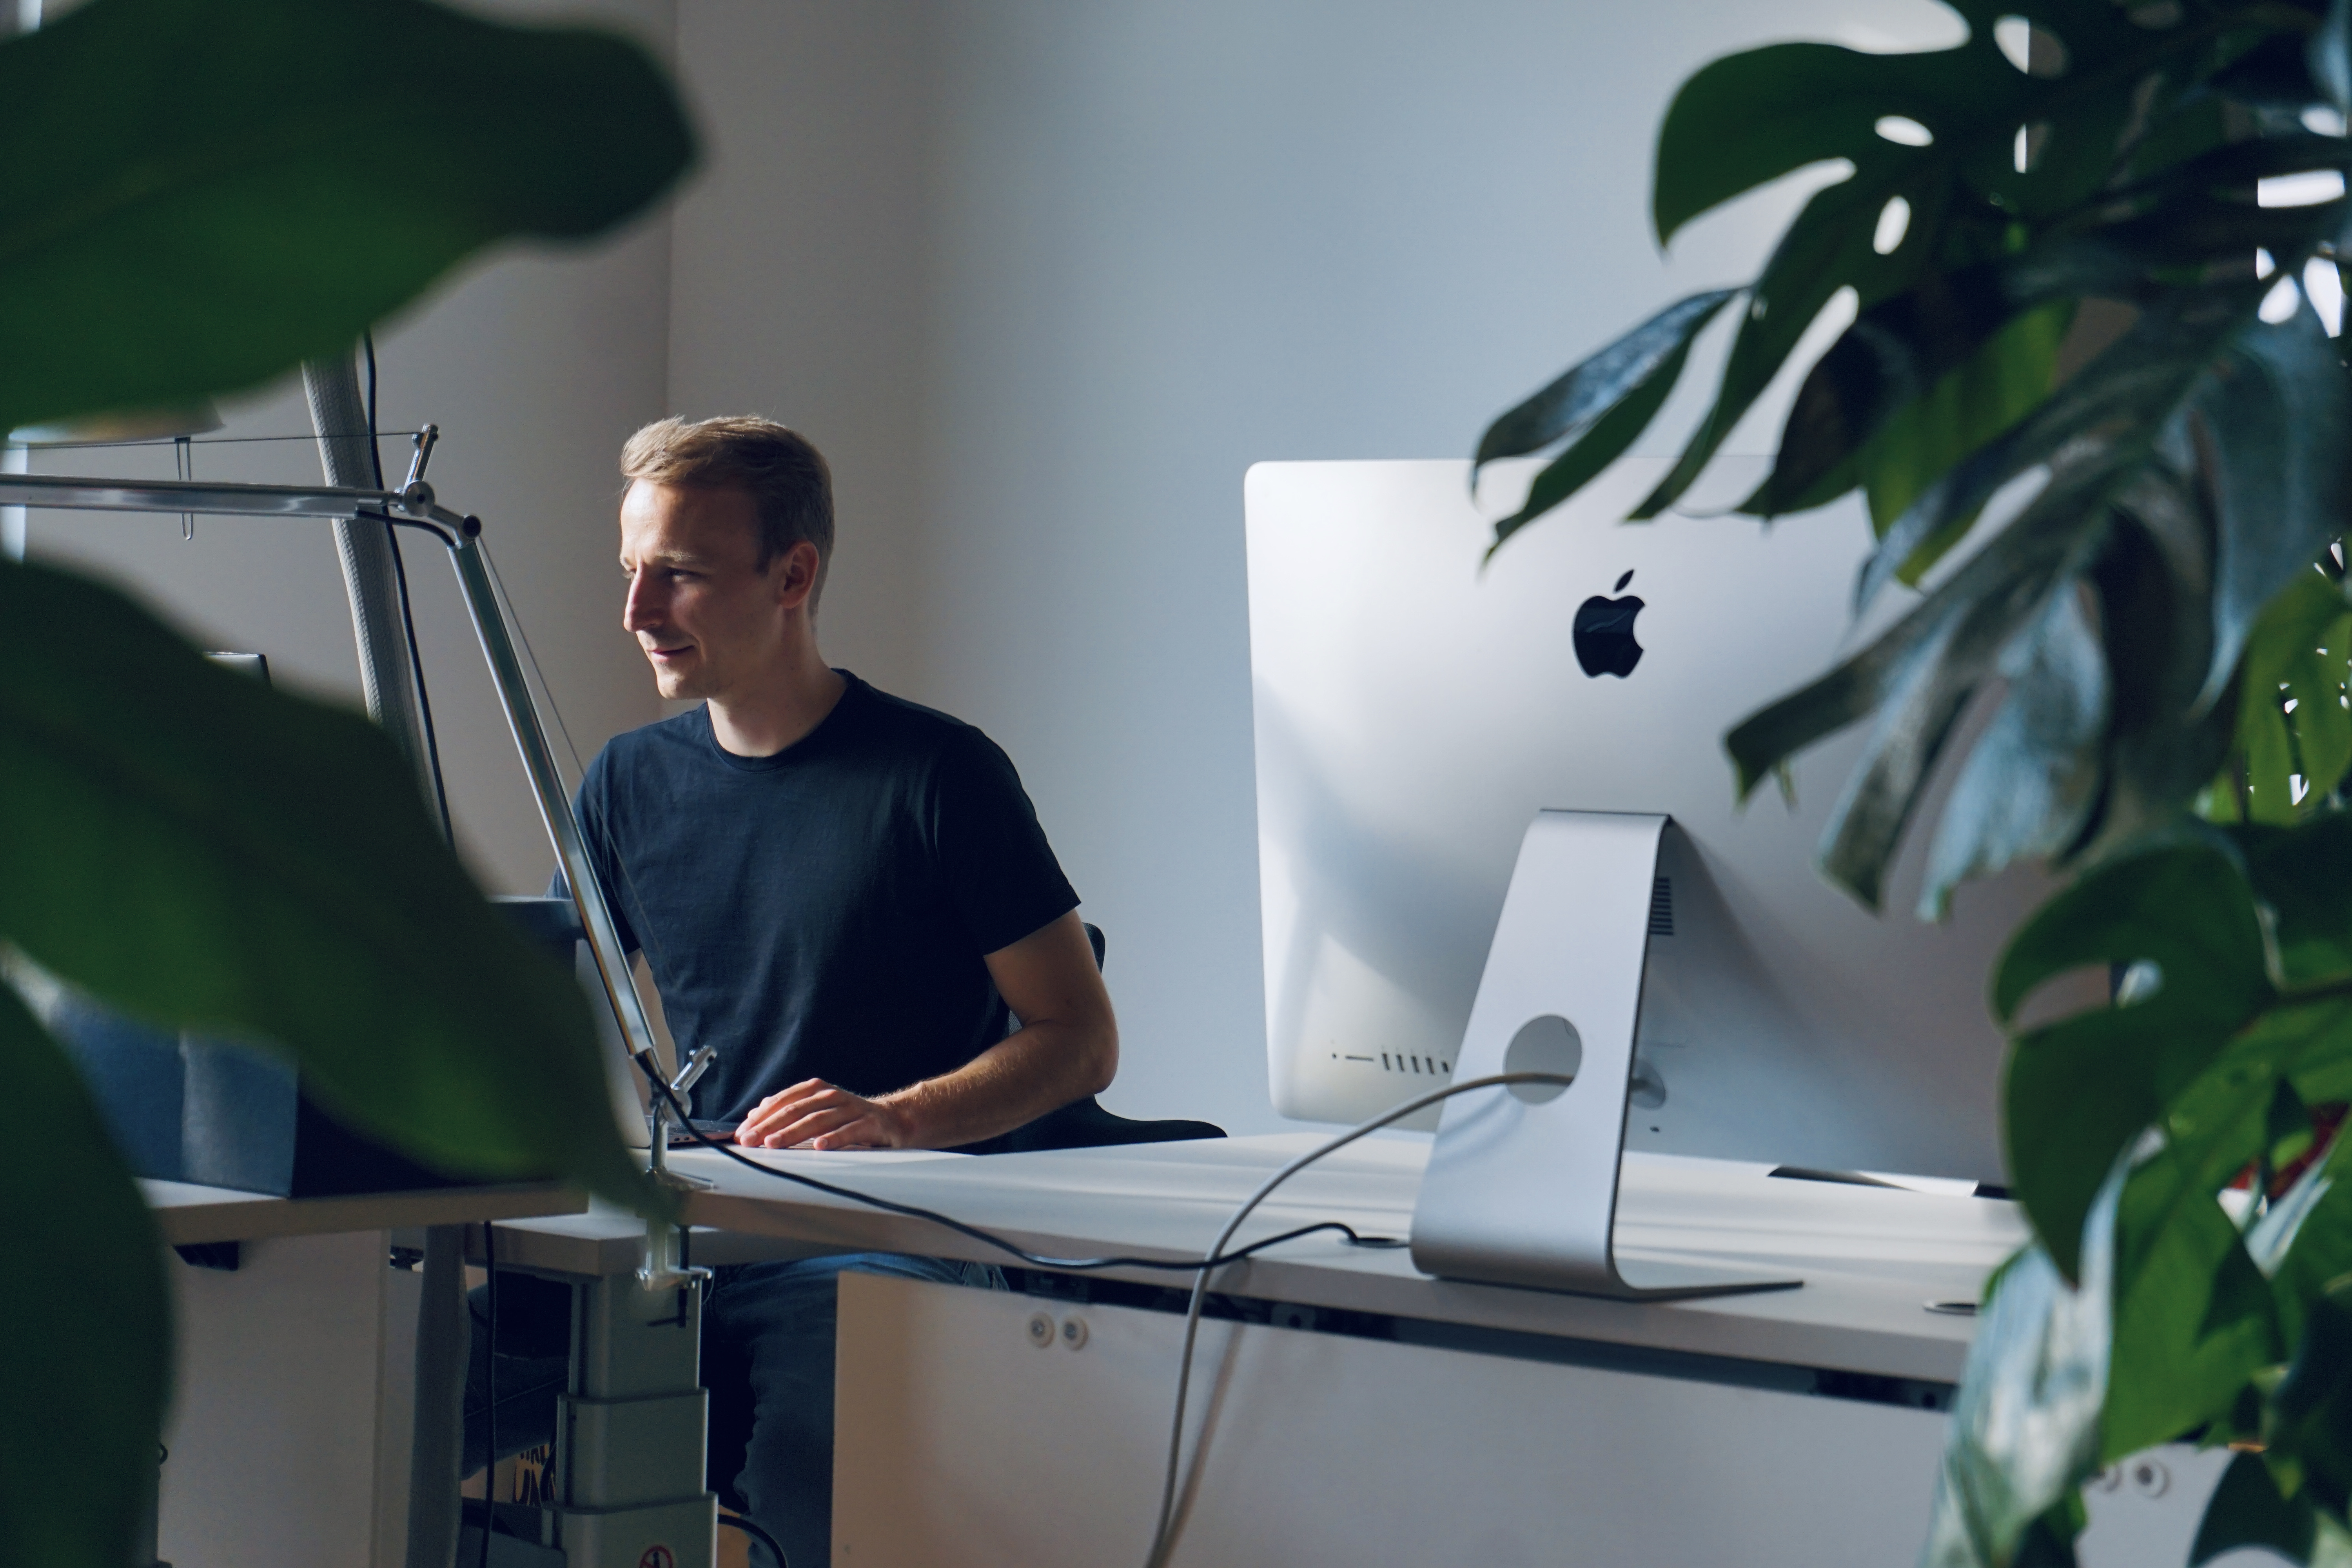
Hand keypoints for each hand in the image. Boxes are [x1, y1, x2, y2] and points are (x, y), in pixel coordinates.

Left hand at [732, 1079, 913, 1149]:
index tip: (743, 1132)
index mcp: (817, 1091)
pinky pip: (850, 1132)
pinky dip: (834, 1138)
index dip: (762, 1116)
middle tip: (750, 1140)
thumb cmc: (849, 1118)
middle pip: (796, 1110)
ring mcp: (851, 1109)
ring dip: (793, 1132)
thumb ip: (790, 1110)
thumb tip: (757, 1113)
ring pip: (818, 1120)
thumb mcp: (818, 1109)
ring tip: (774, 1143)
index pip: (784, 1101)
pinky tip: (819, 1146)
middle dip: (770, 1126)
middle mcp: (832, 1096)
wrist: (893, 1120)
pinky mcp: (870, 1124)